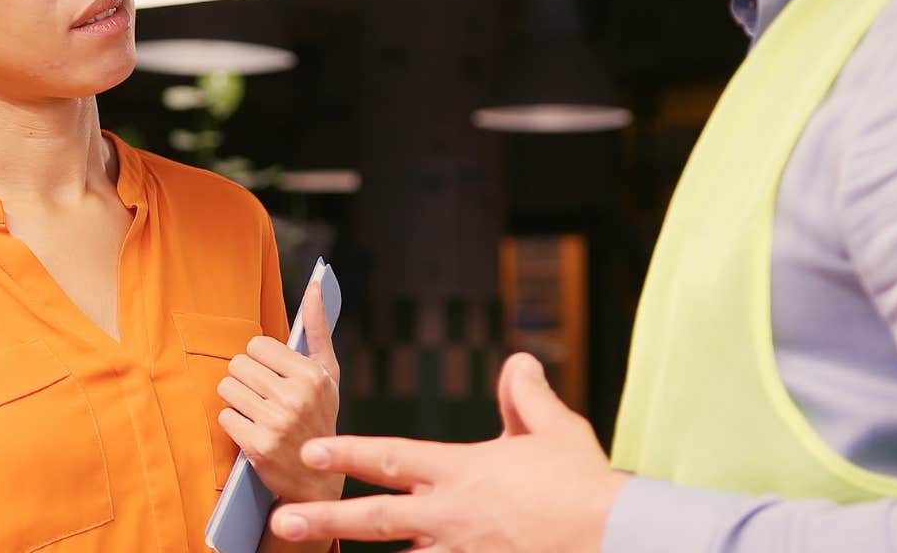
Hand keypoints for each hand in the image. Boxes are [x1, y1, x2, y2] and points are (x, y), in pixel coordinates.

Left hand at [218, 281, 343, 504]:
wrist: (318, 479)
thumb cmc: (320, 418)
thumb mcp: (328, 374)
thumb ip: (318, 328)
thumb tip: (317, 284)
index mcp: (312, 375)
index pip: (257, 344)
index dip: (261, 360)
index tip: (273, 375)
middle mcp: (295, 397)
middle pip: (238, 365)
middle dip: (245, 379)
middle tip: (261, 396)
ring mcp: (275, 423)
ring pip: (227, 388)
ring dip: (236, 399)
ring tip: (255, 411)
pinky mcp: (256, 446)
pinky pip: (224, 416)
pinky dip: (233, 422)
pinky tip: (251, 430)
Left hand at [266, 352, 630, 551]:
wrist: (614, 538)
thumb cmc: (585, 485)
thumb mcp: (557, 430)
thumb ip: (527, 396)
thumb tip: (517, 362)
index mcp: (461, 471)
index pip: (392, 457)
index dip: (348, 451)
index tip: (310, 447)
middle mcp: (450, 516)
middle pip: (375, 518)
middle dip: (325, 517)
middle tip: (281, 518)